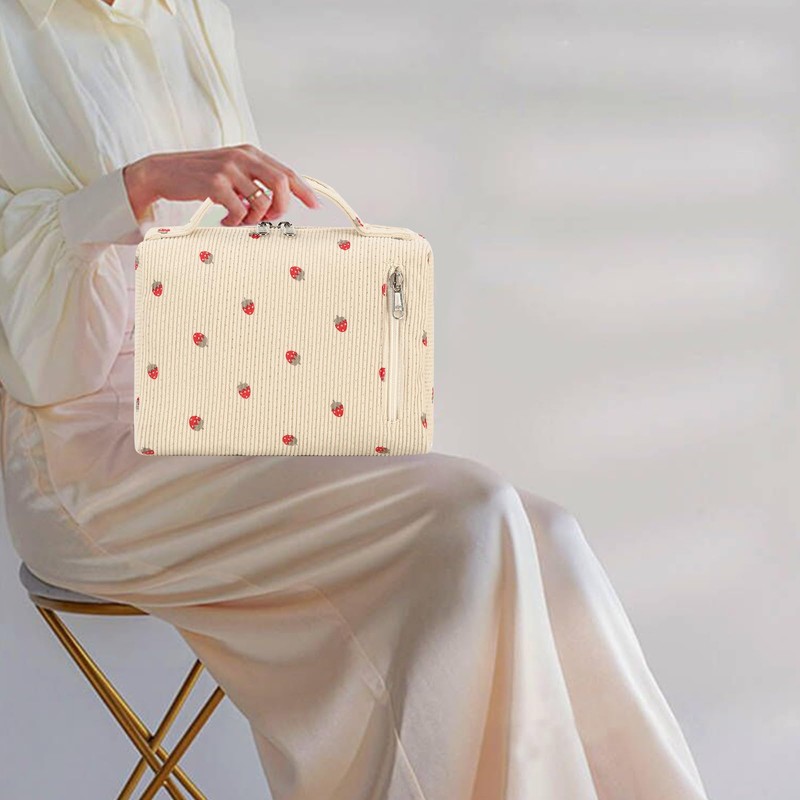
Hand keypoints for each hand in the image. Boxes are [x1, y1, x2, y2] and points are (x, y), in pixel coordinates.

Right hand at [122, 144, 320, 225]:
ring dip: (254, 218)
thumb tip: (278, 202)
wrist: (163, 172)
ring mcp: (228, 169)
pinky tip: (225, 221)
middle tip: (269, 219)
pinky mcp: (215, 184)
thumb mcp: (231, 170)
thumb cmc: (198, 175)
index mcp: (249, 152)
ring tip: (239, 220)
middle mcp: (242, 157)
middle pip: (281, 185)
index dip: (303, 191)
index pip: (286, 172)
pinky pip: (240, 211)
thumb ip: (254, 180)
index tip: (315, 206)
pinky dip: (236, 222)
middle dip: (280, 208)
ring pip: (261, 202)